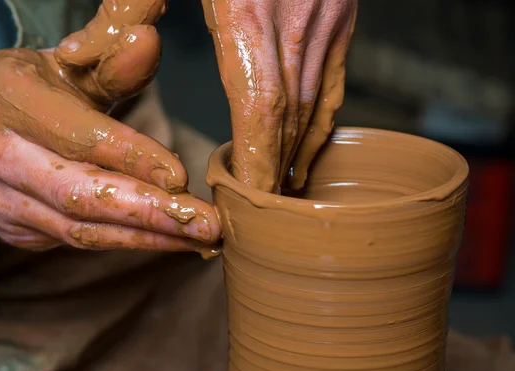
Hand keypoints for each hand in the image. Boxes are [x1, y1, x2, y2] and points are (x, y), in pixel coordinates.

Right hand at [0, 0, 219, 255]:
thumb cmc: (35, 96)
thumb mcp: (68, 69)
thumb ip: (111, 61)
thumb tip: (148, 40)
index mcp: (7, 96)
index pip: (79, 135)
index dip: (133, 157)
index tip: (181, 177)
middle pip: (80, 193)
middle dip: (151, 213)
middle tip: (209, 224)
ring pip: (81, 228)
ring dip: (147, 237)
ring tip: (200, 239)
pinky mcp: (13, 230)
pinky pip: (77, 241)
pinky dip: (127, 242)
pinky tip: (168, 240)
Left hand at [201, 0, 356, 191]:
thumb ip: (196, 29)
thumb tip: (183, 70)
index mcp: (247, 15)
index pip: (261, 109)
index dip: (260, 158)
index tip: (254, 190)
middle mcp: (294, 22)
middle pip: (288, 115)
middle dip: (275, 163)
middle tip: (263, 197)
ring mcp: (325, 21)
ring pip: (312, 103)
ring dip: (298, 150)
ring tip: (284, 184)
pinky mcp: (342, 17)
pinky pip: (334, 82)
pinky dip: (322, 121)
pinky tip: (310, 149)